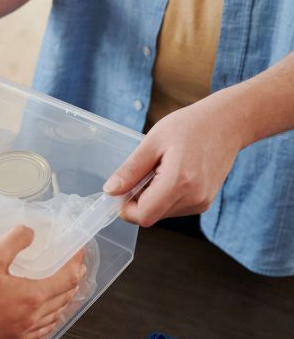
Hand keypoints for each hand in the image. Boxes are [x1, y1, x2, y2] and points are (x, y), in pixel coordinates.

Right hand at [0, 225, 84, 338]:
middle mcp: (34, 315)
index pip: (67, 278)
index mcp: (33, 296)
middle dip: (73, 279)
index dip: (75, 262)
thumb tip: (30, 232)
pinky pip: (43, 328)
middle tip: (75, 265)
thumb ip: (13, 241)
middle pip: (65, 297)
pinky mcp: (14, 337)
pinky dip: (51, 317)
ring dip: (64, 298)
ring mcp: (25, 329)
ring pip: (56, 314)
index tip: (77, 250)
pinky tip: (45, 313)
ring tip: (64, 286)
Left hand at [104, 95, 243, 226]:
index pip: (143, 216)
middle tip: (142, 172)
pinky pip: (175, 208)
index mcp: (178, 183)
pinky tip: (171, 173)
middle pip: (151, 216)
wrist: (228, 123)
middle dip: (137, 200)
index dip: (126, 208)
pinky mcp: (205, 202)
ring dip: (151, 198)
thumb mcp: (153, 142)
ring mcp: (202, 202)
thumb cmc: (190, 126)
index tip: (120, 190)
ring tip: (160, 168)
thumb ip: (131, 170)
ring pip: (162, 213)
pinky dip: (164, 196)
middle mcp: (193, 198)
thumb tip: (110, 190)